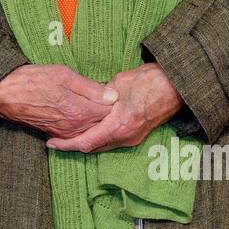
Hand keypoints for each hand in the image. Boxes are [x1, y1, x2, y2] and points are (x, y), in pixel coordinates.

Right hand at [0, 63, 118, 136]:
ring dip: (96, 117)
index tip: (116, 88)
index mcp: (81, 112)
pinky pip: (77, 131)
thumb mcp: (64, 75)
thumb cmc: (32, 80)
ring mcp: (65, 132)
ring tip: (95, 101)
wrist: (5, 94)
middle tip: (109, 95)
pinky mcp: (57, 133)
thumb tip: (113, 96)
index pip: (110, 110)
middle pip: (103, 122)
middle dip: (109, 111)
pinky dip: (83, 122)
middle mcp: (75, 127)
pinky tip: (81, 109)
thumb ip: (90, 88)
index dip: (114, 98)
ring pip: (91, 128)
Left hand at [45, 63, 184, 152]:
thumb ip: (100, 94)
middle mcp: (125, 137)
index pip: (86, 143)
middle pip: (92, 148)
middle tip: (56, 139)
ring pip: (102, 146)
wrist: (176, 86)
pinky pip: (112, 142)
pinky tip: (90, 130)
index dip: (66, 145)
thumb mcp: (117, 83)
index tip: (51, 144)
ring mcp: (133, 138)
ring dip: (86, 142)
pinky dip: (98, 139)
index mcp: (118, 125)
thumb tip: (87, 99)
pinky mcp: (138, 136)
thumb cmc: (149, 81)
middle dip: (73, 145)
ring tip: (69, 135)